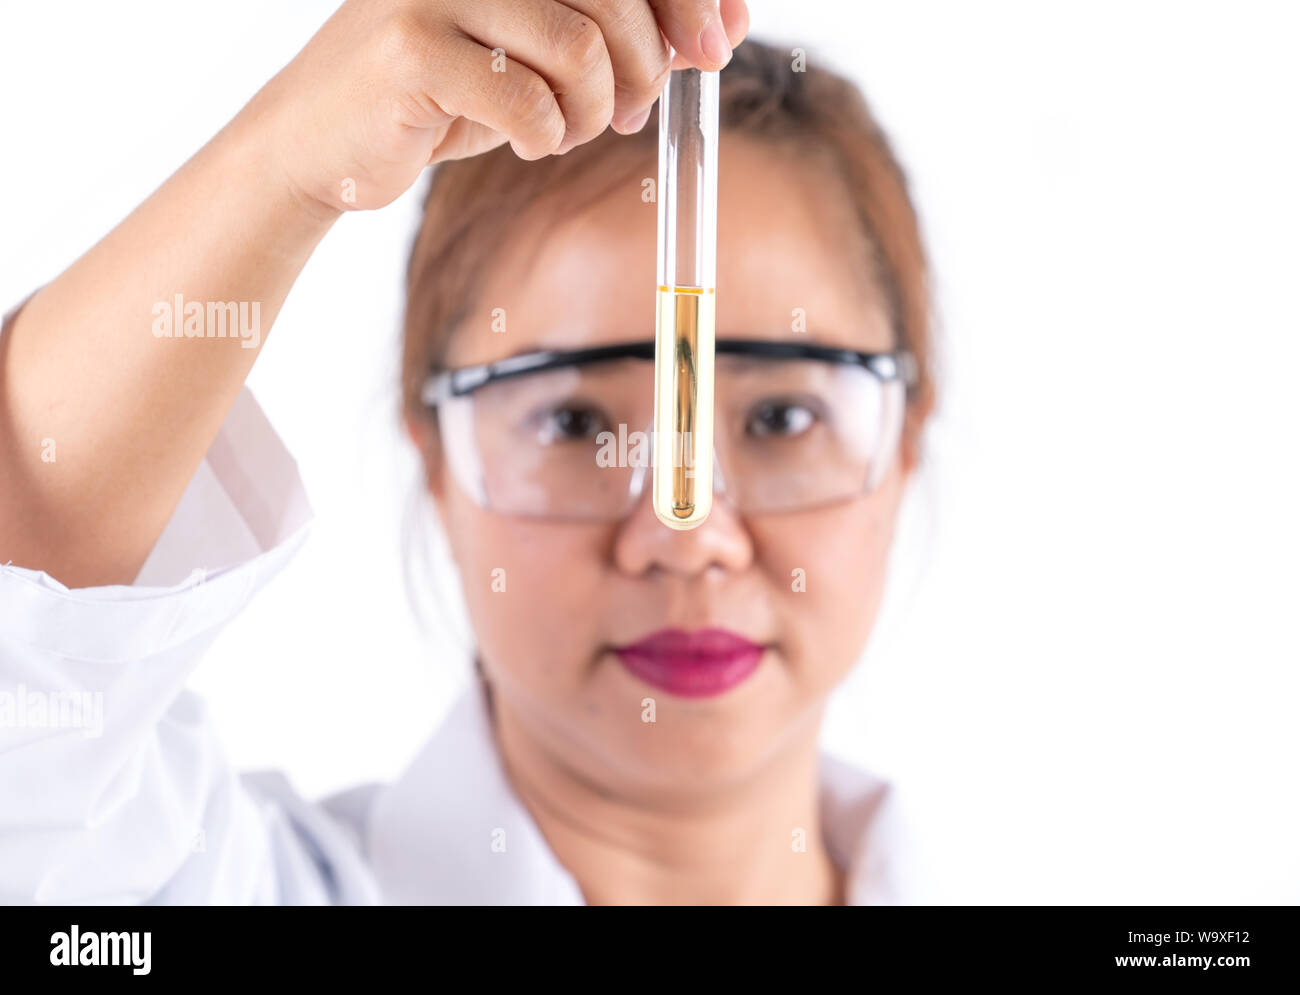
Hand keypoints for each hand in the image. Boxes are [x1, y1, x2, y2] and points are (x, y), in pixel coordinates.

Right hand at [260, 0, 749, 213]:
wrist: (324, 142)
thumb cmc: (443, 94)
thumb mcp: (537, 57)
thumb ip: (617, 35)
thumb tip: (717, 31)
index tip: (717, 41)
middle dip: (644, 67)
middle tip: (629, 112)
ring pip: (579, 49)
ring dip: (592, 111)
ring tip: (566, 130)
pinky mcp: (411, 49)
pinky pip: (528, 101)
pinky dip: (545, 137)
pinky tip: (525, 141)